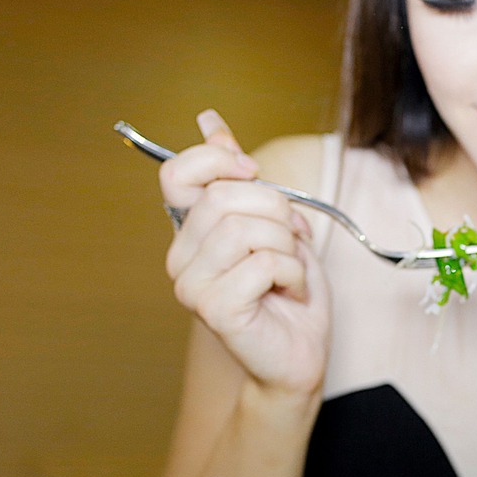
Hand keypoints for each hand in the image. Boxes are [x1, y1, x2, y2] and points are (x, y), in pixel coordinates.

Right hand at [160, 109, 330, 394]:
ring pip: (245, 229)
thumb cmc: (287, 292)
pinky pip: (262, 264)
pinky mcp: (213, 309)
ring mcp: (191, 285)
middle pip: (225, 197)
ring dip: (287, 247)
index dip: (219, 161)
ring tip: (290, 272)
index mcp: (189, 232)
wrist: (299, 355)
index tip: (254, 173)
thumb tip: (209, 121)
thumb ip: (240, 178)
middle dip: (276, 210)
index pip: (178, 173)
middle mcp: (180, 257)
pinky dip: (292, 274)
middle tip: (291, 239)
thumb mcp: (272, 223)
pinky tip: (289, 293)